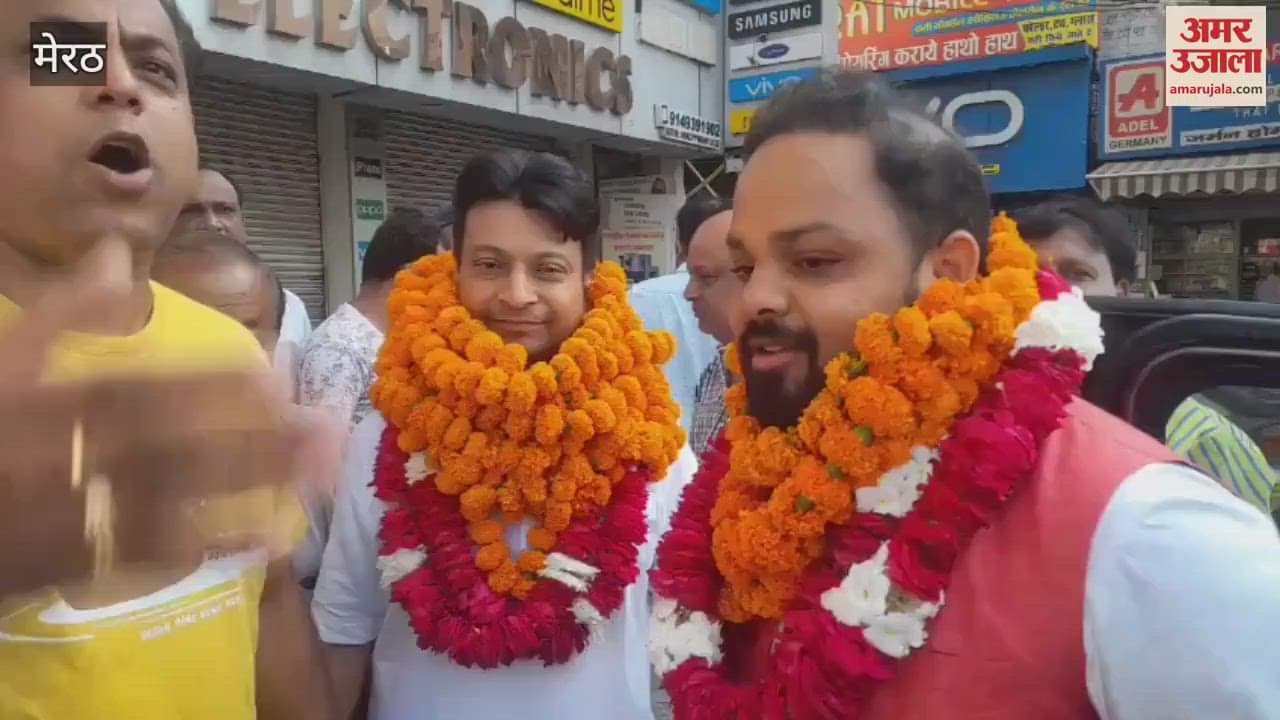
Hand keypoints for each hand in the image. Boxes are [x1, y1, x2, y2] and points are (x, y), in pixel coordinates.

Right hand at [0, 239, 334, 596]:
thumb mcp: (5, 360)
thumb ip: (65, 309)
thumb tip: (116, 250)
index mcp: (52, 406)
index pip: (141, 391)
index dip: (211, 386)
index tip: (276, 378)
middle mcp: (70, 463)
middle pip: (173, 451)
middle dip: (255, 440)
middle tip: (326, 429)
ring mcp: (76, 520)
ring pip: (173, 505)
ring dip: (250, 490)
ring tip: (319, 476)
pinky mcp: (80, 565)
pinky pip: (152, 559)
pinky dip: (212, 544)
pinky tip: (269, 533)